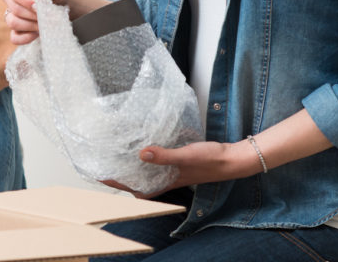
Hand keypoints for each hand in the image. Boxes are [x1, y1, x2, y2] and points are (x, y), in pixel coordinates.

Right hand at [1, 0, 69, 44]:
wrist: (61, 3)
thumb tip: (38, 3)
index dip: (24, 0)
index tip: (38, 6)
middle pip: (14, 8)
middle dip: (33, 14)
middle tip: (47, 15)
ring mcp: (10, 13)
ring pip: (13, 23)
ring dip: (31, 25)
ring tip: (45, 22)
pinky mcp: (15, 28)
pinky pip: (15, 37)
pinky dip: (27, 37)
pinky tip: (38, 32)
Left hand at [102, 140, 259, 197]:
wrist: (233, 158)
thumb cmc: (211, 160)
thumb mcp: (185, 156)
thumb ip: (165, 156)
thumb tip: (141, 153)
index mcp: (168, 181)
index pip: (138, 188)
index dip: (120, 185)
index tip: (104, 177)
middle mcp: (170, 178)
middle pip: (142, 182)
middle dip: (124, 177)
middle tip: (108, 165)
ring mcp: (176, 171)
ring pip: (151, 174)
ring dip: (137, 168)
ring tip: (122, 156)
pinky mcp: (182, 163)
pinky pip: (162, 164)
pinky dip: (153, 158)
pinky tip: (149, 148)